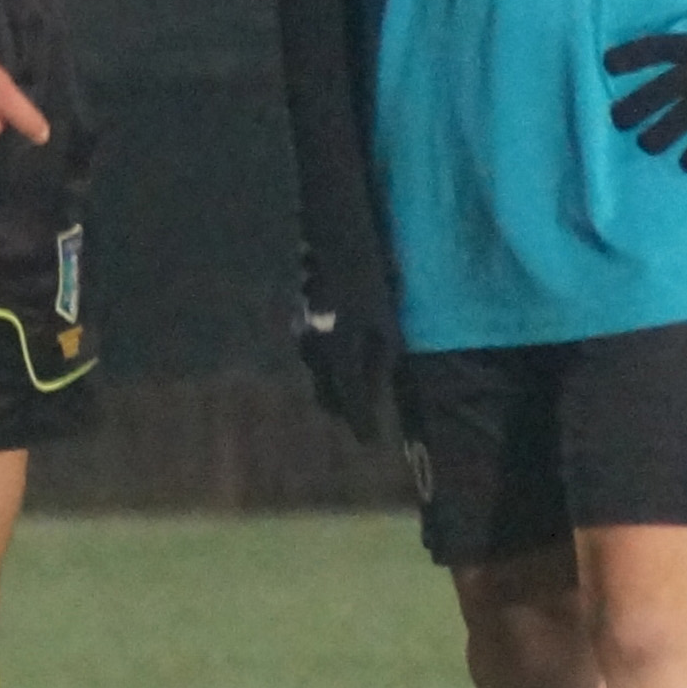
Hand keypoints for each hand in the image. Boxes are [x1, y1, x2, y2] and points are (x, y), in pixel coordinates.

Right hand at [293, 292, 399, 445]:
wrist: (335, 244)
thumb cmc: (368, 280)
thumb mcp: (386, 320)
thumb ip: (383, 356)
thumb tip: (379, 384)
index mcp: (341, 354)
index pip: (352, 400)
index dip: (361, 423)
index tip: (370, 443)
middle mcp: (317, 352)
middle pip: (326, 394)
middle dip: (341, 410)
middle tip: (357, 420)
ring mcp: (305, 336)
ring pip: (315, 376)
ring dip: (330, 389)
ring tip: (346, 395)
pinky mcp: (300, 321)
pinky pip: (311, 356)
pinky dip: (324, 368)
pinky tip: (334, 362)